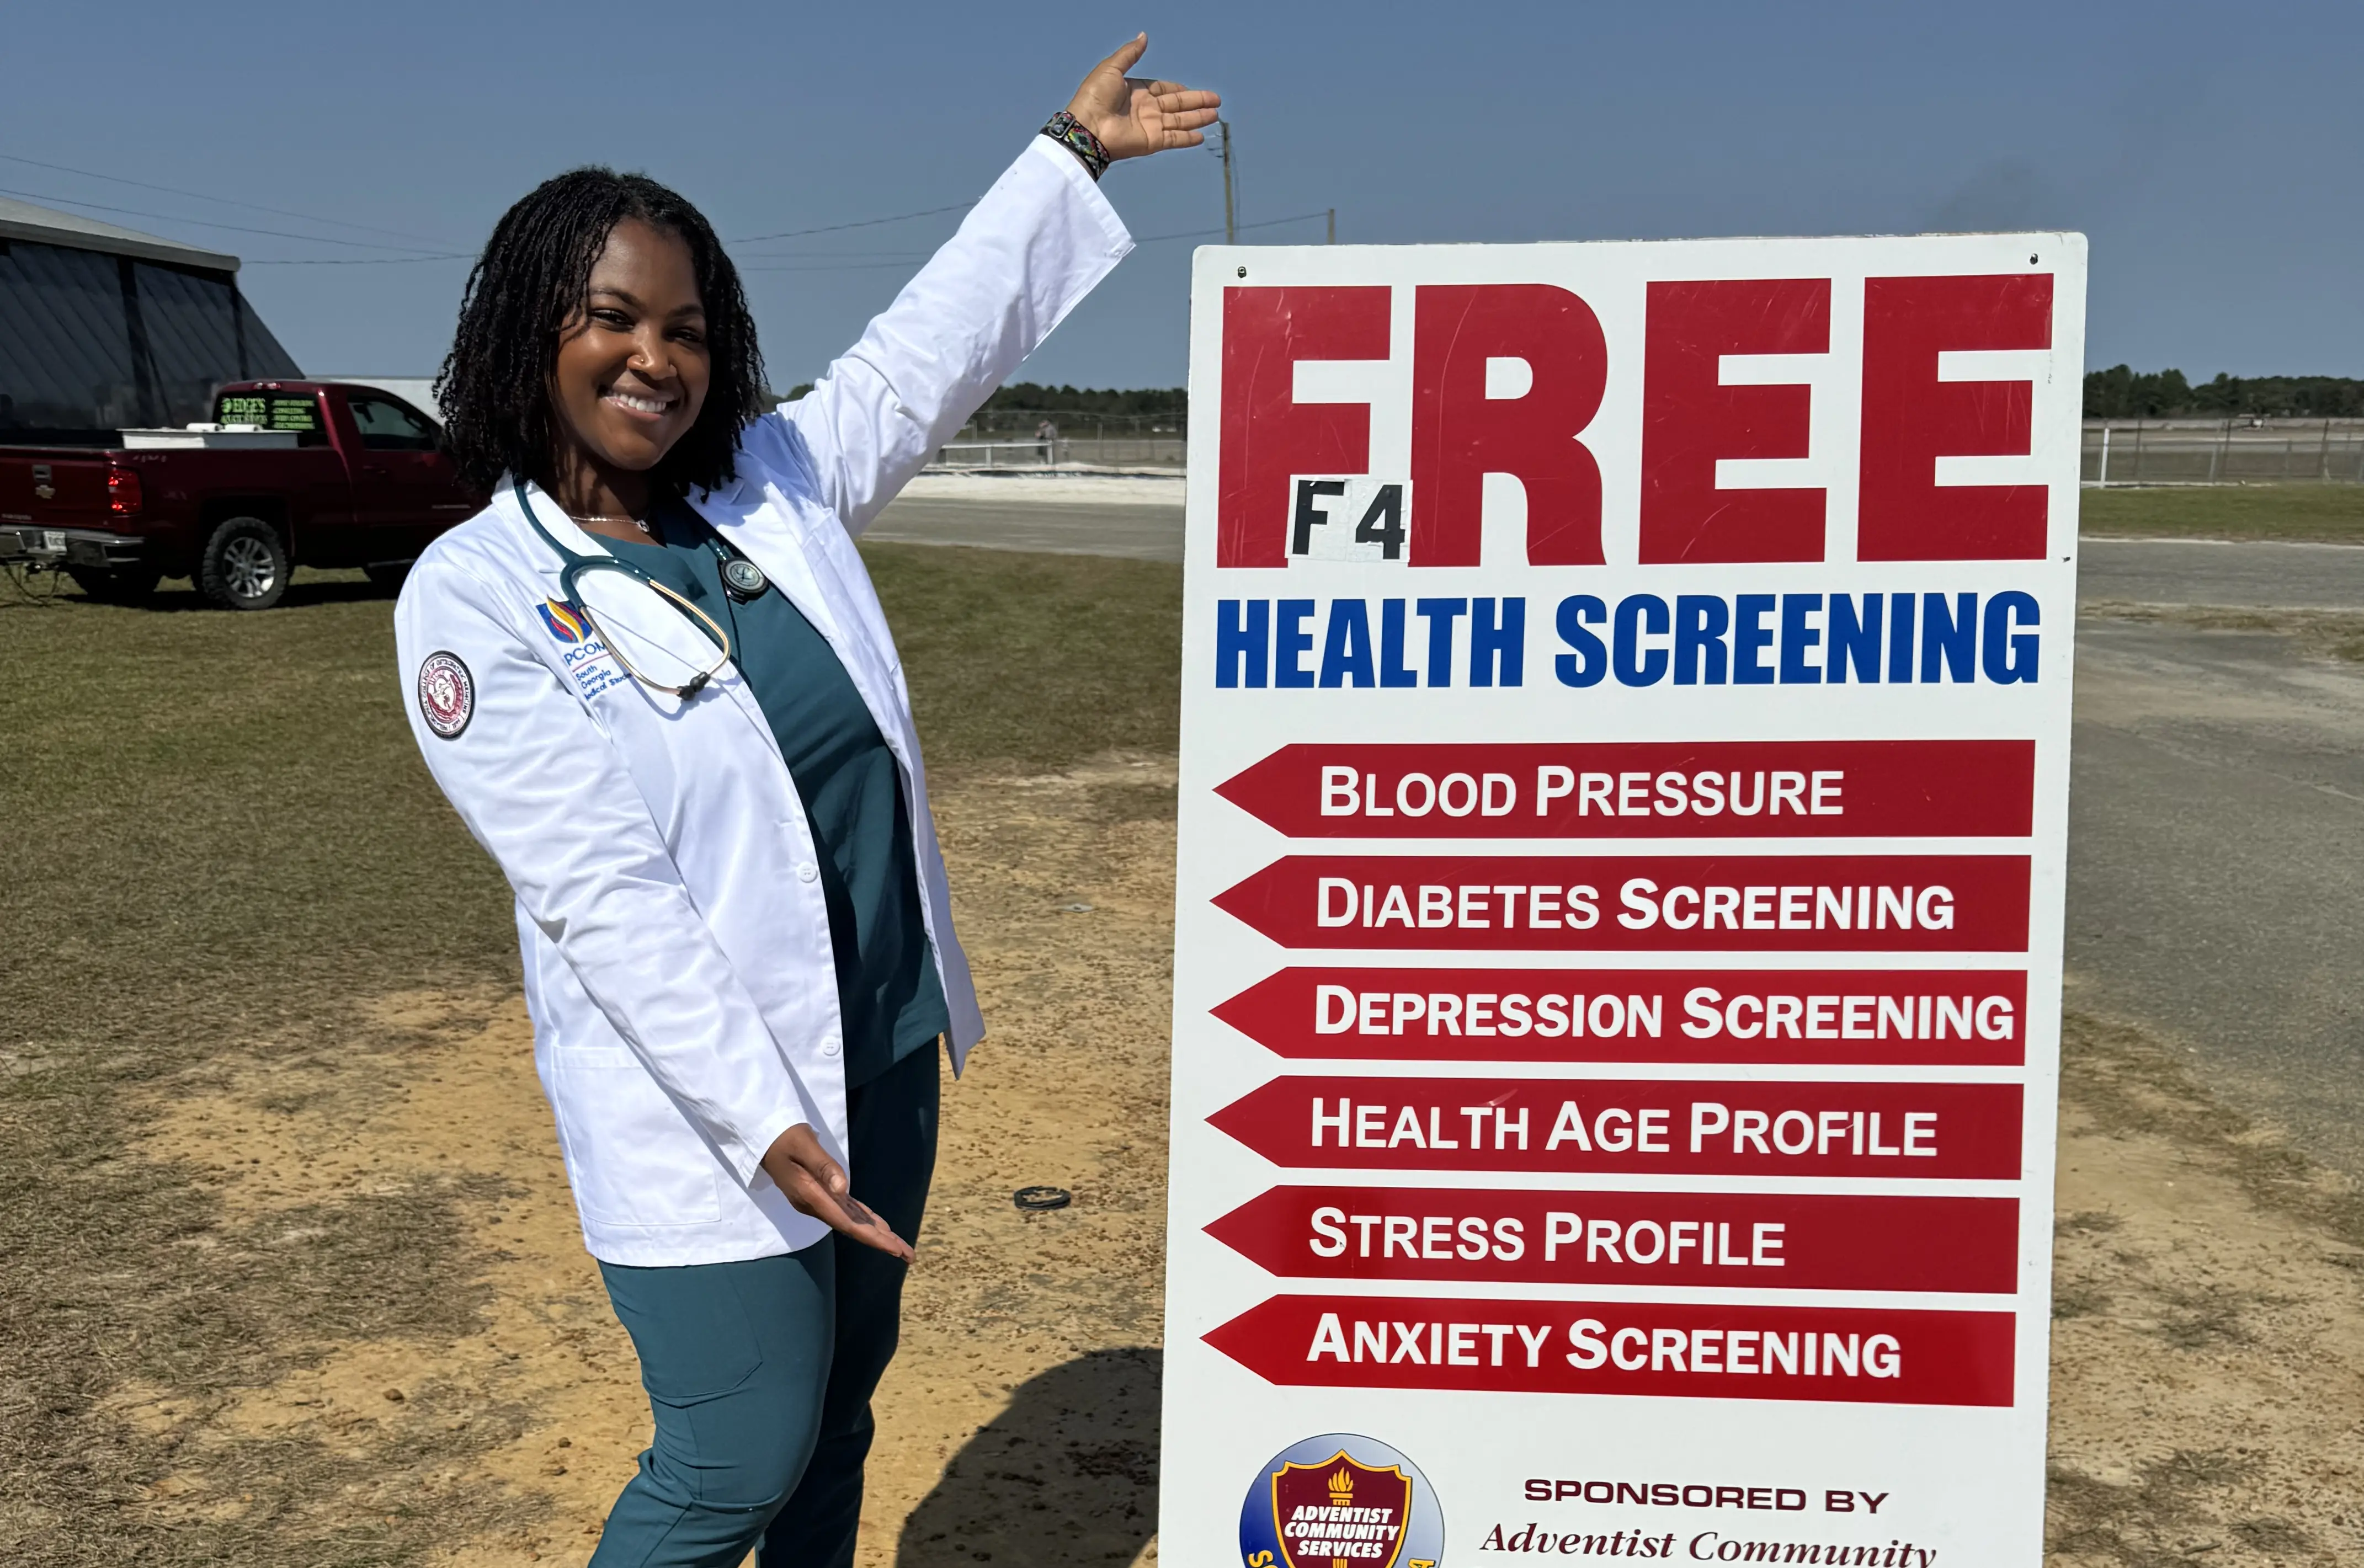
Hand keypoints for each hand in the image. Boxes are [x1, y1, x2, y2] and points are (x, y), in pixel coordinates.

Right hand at [760, 1122, 913, 1261]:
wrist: (763, 1138)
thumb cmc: (783, 1136)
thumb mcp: (804, 1144)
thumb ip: (823, 1166)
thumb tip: (843, 1189)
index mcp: (810, 1195)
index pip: (846, 1222)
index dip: (871, 1237)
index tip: (893, 1248)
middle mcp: (814, 1204)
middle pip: (852, 1227)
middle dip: (880, 1241)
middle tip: (908, 1255)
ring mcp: (816, 1201)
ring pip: (851, 1221)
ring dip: (875, 1233)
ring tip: (900, 1246)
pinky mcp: (819, 1194)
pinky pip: (846, 1210)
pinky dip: (864, 1219)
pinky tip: (879, 1226)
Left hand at [1065, 34, 1220, 161]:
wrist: (1087, 126)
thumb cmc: (1095, 96)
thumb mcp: (1111, 68)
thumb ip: (1130, 53)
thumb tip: (1144, 36)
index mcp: (1136, 91)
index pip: (1163, 90)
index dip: (1178, 89)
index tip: (1192, 90)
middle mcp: (1145, 109)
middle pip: (1177, 104)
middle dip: (1196, 102)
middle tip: (1216, 100)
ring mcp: (1150, 126)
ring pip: (1180, 120)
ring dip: (1197, 118)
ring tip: (1216, 115)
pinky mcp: (1151, 141)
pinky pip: (1173, 139)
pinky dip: (1187, 138)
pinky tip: (1201, 136)